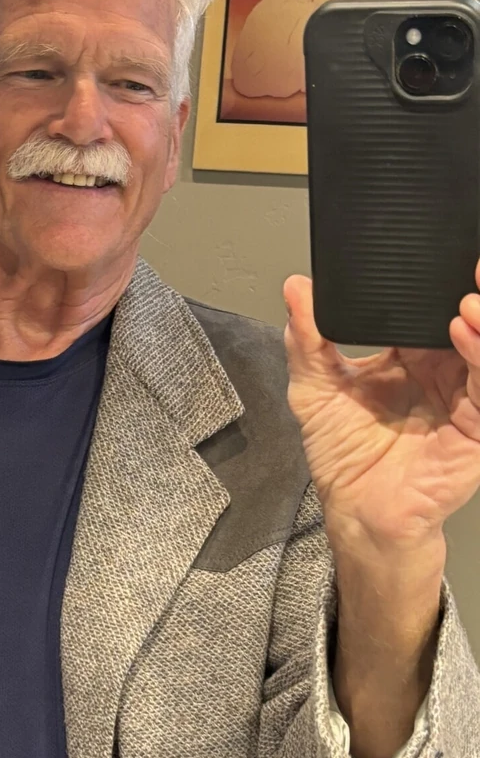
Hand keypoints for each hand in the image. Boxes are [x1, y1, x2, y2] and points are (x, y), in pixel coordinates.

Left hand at [283, 268, 479, 550]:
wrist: (356, 511)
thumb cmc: (344, 457)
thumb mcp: (314, 390)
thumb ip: (308, 340)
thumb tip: (296, 289)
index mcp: (415, 355)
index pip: (434, 304)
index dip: (441, 276)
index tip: (440, 245)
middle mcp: (446, 370)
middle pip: (472, 318)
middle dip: (475, 287)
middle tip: (472, 258)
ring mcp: (465, 396)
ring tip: (469, 297)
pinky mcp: (476, 425)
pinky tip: (463, 331)